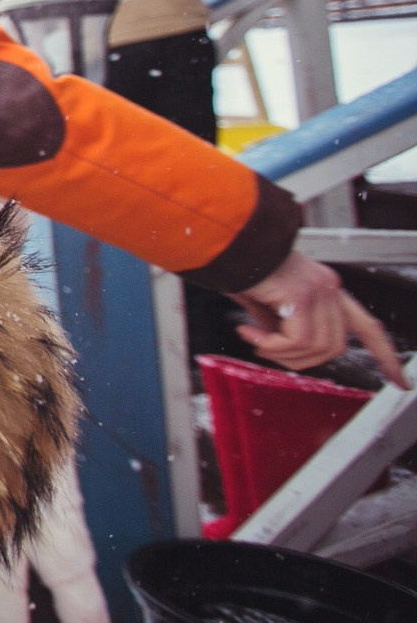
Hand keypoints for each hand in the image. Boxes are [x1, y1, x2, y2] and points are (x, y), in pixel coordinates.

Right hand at [229, 251, 407, 387]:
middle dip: (298, 359)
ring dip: (279, 352)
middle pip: (334, 347)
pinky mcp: (301, 295)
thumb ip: (279, 323)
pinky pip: (296, 340)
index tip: (399, 380)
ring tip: (253, 339)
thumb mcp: (265, 301)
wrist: (224, 242)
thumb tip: (276, 346)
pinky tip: (249, 331)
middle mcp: (329, 287)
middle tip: (265, 350)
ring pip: (316, 347)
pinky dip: (270, 345)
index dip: (384, 355)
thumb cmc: (238, 264)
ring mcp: (318, 290)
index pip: (367, 327)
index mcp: (326, 287)